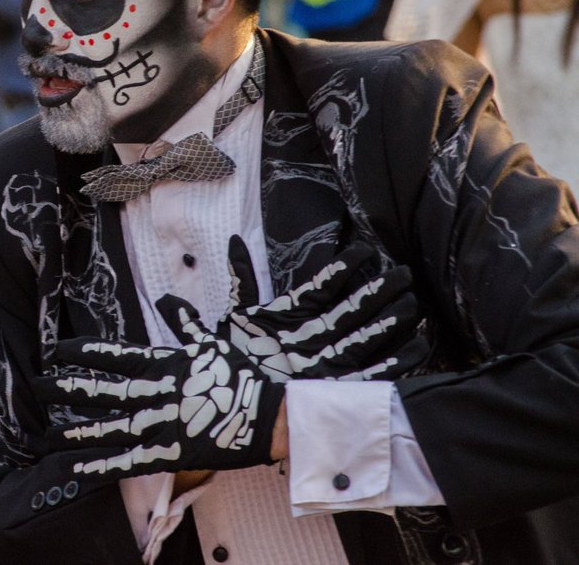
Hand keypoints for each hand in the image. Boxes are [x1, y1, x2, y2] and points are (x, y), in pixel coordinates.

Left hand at [36, 296, 283, 481]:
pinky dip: (102, 466)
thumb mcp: (210, 343)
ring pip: (110, 428)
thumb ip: (184, 322)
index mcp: (164, 365)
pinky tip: (77, 469)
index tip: (57, 350)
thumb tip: (167, 298)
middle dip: (68, 389)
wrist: (270, 416)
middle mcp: (156, 393)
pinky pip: (129, 461)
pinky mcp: (171, 452)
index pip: (115, 355)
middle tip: (37, 386)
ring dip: (77, 432)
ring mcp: (162, 423)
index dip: (84, 352)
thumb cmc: (240, 378)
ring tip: (45, 435)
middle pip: (103, 390)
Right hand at [223, 236, 427, 381]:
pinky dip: (399, 359)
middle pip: (354, 308)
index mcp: (288, 317)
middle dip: (381, 289)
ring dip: (393, 318)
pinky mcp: (341, 389)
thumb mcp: (235, 318)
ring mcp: (329, 364)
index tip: (366, 251)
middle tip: (405, 273)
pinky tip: (419, 345)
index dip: (344, 267)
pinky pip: (376, 372)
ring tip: (415, 303)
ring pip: (368, 335)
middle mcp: (312, 337)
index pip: (322, 286)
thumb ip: (242, 280)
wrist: (239, 411)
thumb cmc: (237, 362)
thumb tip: (233, 240)